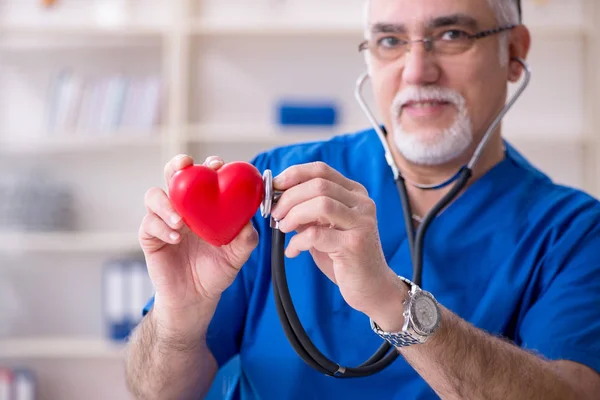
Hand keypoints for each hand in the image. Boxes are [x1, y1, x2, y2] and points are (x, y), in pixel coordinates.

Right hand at [139, 155, 258, 331]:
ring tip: (181, 221)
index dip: (208, 166)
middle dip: (177, 165)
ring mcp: (163, 221)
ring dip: (166, 203)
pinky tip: (175, 238)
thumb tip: (250, 221)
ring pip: (154, 196)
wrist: (196, 299)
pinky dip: (161, 227)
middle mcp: (182, 208)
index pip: (203, 177)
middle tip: (185, 167)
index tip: (217, 165)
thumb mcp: (238, 255)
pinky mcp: (149, 238)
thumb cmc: (216, 270)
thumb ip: (246, 238)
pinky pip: (149, 224)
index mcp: (203, 205)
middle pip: (173, 175)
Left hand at [270, 161, 403, 320]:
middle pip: (318, 185)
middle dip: (289, 197)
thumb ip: (307, 211)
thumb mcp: (324, 227)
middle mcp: (362, 203)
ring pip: (321, 204)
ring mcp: (361, 223)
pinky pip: (317, 235)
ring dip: (294, 215)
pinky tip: (293, 251)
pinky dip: (298, 241)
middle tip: (275, 213)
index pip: (321, 170)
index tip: (273, 186)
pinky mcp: (355, 245)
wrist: (372, 288)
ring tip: (284, 228)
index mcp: (354, 193)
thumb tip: (276, 198)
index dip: (293, 174)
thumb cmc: (344, 256)